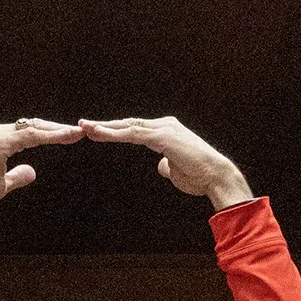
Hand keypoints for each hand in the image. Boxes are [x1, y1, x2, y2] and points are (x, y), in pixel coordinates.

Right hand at [0, 120, 84, 230]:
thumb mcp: (3, 183)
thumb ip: (17, 176)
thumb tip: (32, 172)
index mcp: (0, 139)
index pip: (30, 131)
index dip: (50, 133)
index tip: (68, 136)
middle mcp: (0, 132)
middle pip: (35, 125)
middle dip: (57, 128)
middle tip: (78, 131)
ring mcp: (0, 135)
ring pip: (35, 128)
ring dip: (58, 130)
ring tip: (77, 132)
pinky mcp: (2, 142)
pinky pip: (31, 136)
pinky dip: (50, 135)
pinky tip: (65, 136)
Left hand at [77, 117, 251, 209]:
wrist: (216, 177)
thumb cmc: (199, 177)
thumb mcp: (177, 170)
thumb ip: (167, 164)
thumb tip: (160, 166)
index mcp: (167, 131)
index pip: (136, 128)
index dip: (116, 130)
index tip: (98, 132)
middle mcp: (165, 125)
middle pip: (129, 123)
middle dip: (106, 125)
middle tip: (84, 124)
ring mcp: (164, 129)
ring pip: (128, 126)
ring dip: (105, 127)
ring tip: (85, 128)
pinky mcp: (163, 137)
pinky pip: (133, 134)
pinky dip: (115, 133)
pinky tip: (100, 134)